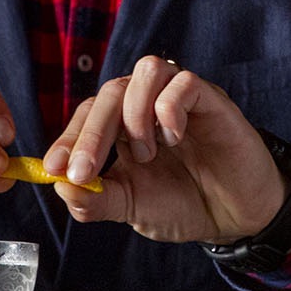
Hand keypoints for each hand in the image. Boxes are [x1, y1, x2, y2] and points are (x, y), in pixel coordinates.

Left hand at [43, 56, 287, 244]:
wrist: (237, 219)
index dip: (68, 138)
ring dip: (134, 115)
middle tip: (84, 171)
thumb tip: (61, 187)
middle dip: (89, 134)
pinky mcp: (212, 100)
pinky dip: (170, 110)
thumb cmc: (183, 205)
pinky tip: (174, 140)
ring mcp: (180, 98)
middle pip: (109, 92)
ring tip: (146, 155)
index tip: (54, 169)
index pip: (86, 114)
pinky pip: (185, 83)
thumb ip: (96, 200)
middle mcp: (148, 104)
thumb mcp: (132, 208)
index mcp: (123, 126)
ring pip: (145, 72)